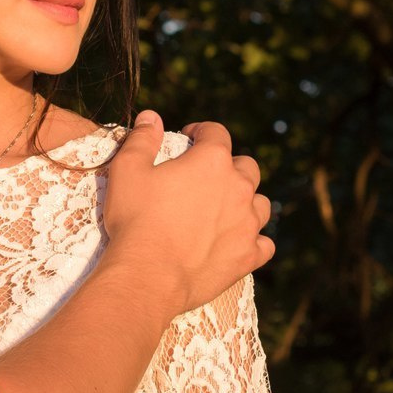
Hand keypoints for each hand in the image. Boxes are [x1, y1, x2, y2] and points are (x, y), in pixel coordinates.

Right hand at [99, 110, 273, 312]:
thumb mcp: (127, 170)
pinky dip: (254, 241)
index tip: (191, 138)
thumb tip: (152, 117)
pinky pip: (265, 244)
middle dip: (230, 166)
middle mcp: (238, 188)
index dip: (202, 131)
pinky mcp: (248, 256)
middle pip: (247, 167)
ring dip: (246, 202)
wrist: (148, 274)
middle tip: (207, 178)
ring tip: (226, 210)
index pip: (216, 133)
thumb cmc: (136, 220)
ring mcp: (247, 223)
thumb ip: (143, 139)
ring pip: (260, 204)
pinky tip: (240, 243)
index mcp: (211, 161)